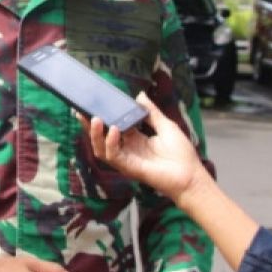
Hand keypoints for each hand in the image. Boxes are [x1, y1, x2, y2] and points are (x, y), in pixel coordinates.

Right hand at [84, 93, 206, 203]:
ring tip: (95, 119)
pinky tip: (114, 130)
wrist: (189, 175)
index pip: (113, 126)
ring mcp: (126, 159)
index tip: (94, 104)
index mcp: (135, 139)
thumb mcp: (165, 126)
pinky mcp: (128, 167)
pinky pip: (113, 156)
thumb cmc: (181, 153)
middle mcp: (127, 149)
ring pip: (101, 149)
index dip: (103, 116)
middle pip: (102, 138)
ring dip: (96, 134)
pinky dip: (110, 143)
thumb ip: (150, 112)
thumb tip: (139, 96)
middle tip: (81, 111)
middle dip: (90, 126)